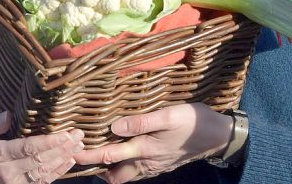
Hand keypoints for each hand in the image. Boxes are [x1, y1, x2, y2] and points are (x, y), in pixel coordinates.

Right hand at [0, 112, 84, 183]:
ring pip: (44, 172)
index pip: (28, 148)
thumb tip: (10, 115)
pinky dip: (58, 172)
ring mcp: (15, 183)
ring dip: (63, 159)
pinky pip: (42, 182)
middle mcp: (8, 171)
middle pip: (40, 160)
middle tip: (78, 136)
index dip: (49, 143)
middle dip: (62, 148)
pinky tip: (69, 161)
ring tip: (78, 146)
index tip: (66, 135)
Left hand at [72, 103, 232, 183]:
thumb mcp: (168, 116)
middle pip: (115, 175)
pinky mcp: (160, 164)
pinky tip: (121, 151)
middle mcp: (146, 162)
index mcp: (145, 150)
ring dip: (109, 168)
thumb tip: (114, 127)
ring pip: (125, 175)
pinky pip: (136, 170)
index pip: (109, 156)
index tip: (71, 153)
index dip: (88, 156)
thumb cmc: (193, 122)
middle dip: (97, 170)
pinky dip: (123, 165)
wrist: (219, 136)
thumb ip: (140, 122)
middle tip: (81, 158)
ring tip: (97, 154)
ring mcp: (153, 166)